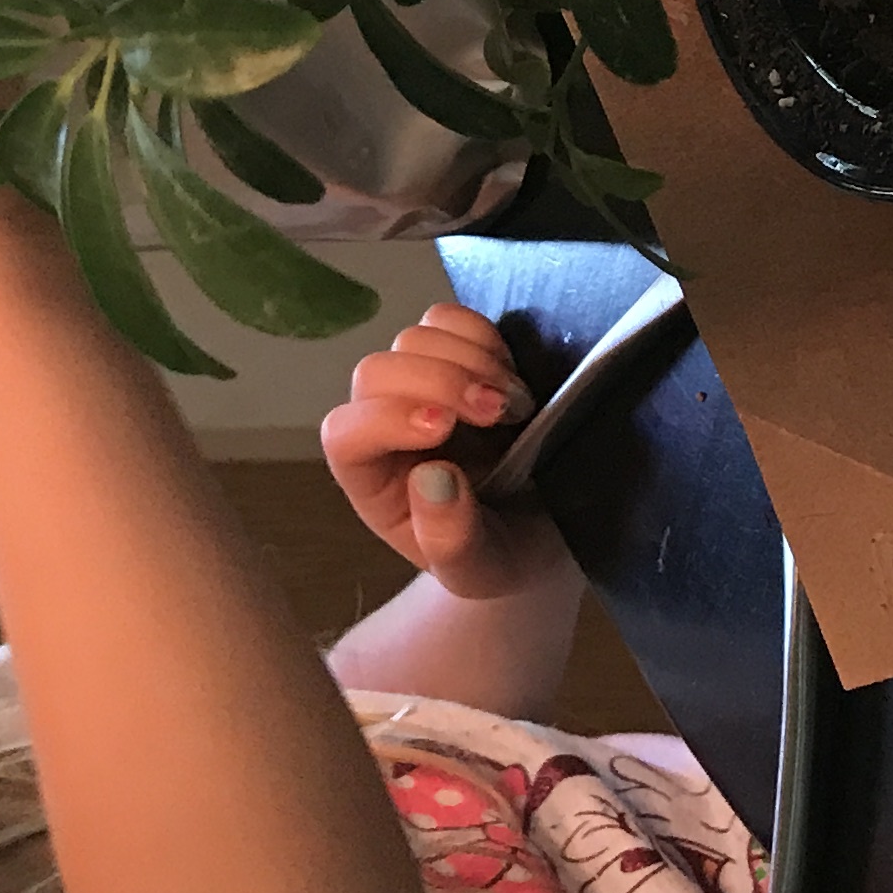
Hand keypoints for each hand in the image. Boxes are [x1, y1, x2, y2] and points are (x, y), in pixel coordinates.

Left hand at [320, 305, 570, 602]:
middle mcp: (385, 425)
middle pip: (378, 373)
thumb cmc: (503, 556)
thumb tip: (431, 479)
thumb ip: (451, 541)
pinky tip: (511, 375)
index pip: (345, 435)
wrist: (547, 531)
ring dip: (469, 360)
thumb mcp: (482, 573)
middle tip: (500, 413)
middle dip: (440, 382)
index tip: (444, 427)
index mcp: (373, 481)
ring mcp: (420, 385)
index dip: (384, 419)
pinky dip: (481, 336)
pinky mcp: (457, 357)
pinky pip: (449, 320)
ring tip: (516, 405)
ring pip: (413, 339)